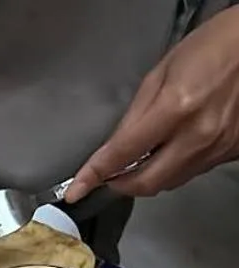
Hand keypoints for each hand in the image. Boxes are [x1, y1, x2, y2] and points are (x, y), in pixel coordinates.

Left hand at [66, 7, 238, 199]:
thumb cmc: (214, 46)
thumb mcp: (164, 71)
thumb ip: (136, 114)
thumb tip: (113, 148)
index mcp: (176, 108)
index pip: (123, 153)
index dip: (95, 174)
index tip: (75, 190)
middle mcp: (197, 136)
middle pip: (147, 183)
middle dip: (122, 184)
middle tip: (109, 177)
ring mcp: (216, 148)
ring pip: (169, 182)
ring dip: (148, 177)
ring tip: (141, 159)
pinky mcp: (229, 153)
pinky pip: (192, 172)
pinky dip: (173, 168)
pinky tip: (172, 150)